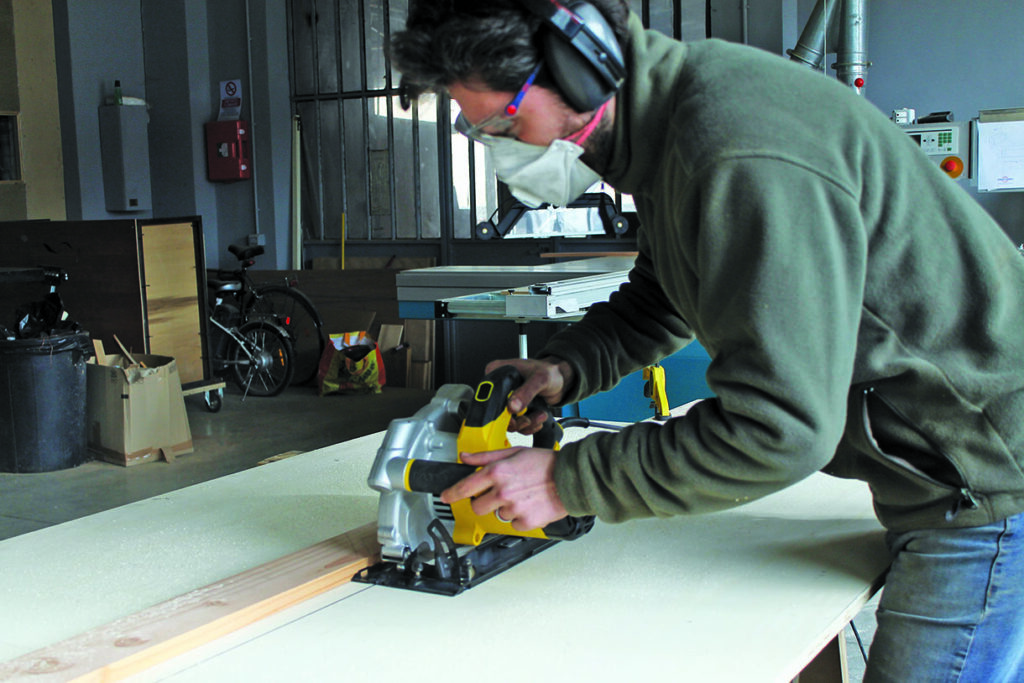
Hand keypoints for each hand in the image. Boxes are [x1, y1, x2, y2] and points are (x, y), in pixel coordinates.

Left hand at [440, 447, 567, 531]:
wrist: (571, 478)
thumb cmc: (545, 463)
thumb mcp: (514, 452)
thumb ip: (486, 457)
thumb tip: (466, 457)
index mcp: (498, 472)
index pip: (465, 487)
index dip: (451, 493)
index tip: (445, 496)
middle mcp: (503, 492)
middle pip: (477, 506)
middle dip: (483, 501)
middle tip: (498, 493)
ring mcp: (514, 509)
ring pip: (496, 515)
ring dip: (504, 508)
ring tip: (521, 496)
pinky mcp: (525, 522)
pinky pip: (512, 524)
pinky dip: (519, 517)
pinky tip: (529, 505)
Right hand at [484, 357, 574, 433]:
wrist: (560, 380)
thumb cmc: (550, 372)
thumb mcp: (539, 379)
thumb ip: (526, 392)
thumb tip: (512, 406)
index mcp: (499, 371)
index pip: (487, 393)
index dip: (497, 408)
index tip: (510, 414)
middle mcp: (500, 387)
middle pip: (495, 412)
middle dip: (514, 420)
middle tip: (526, 419)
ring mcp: (507, 400)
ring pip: (507, 421)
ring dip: (525, 424)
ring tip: (538, 415)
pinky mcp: (515, 410)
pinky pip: (516, 425)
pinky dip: (529, 426)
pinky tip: (538, 417)